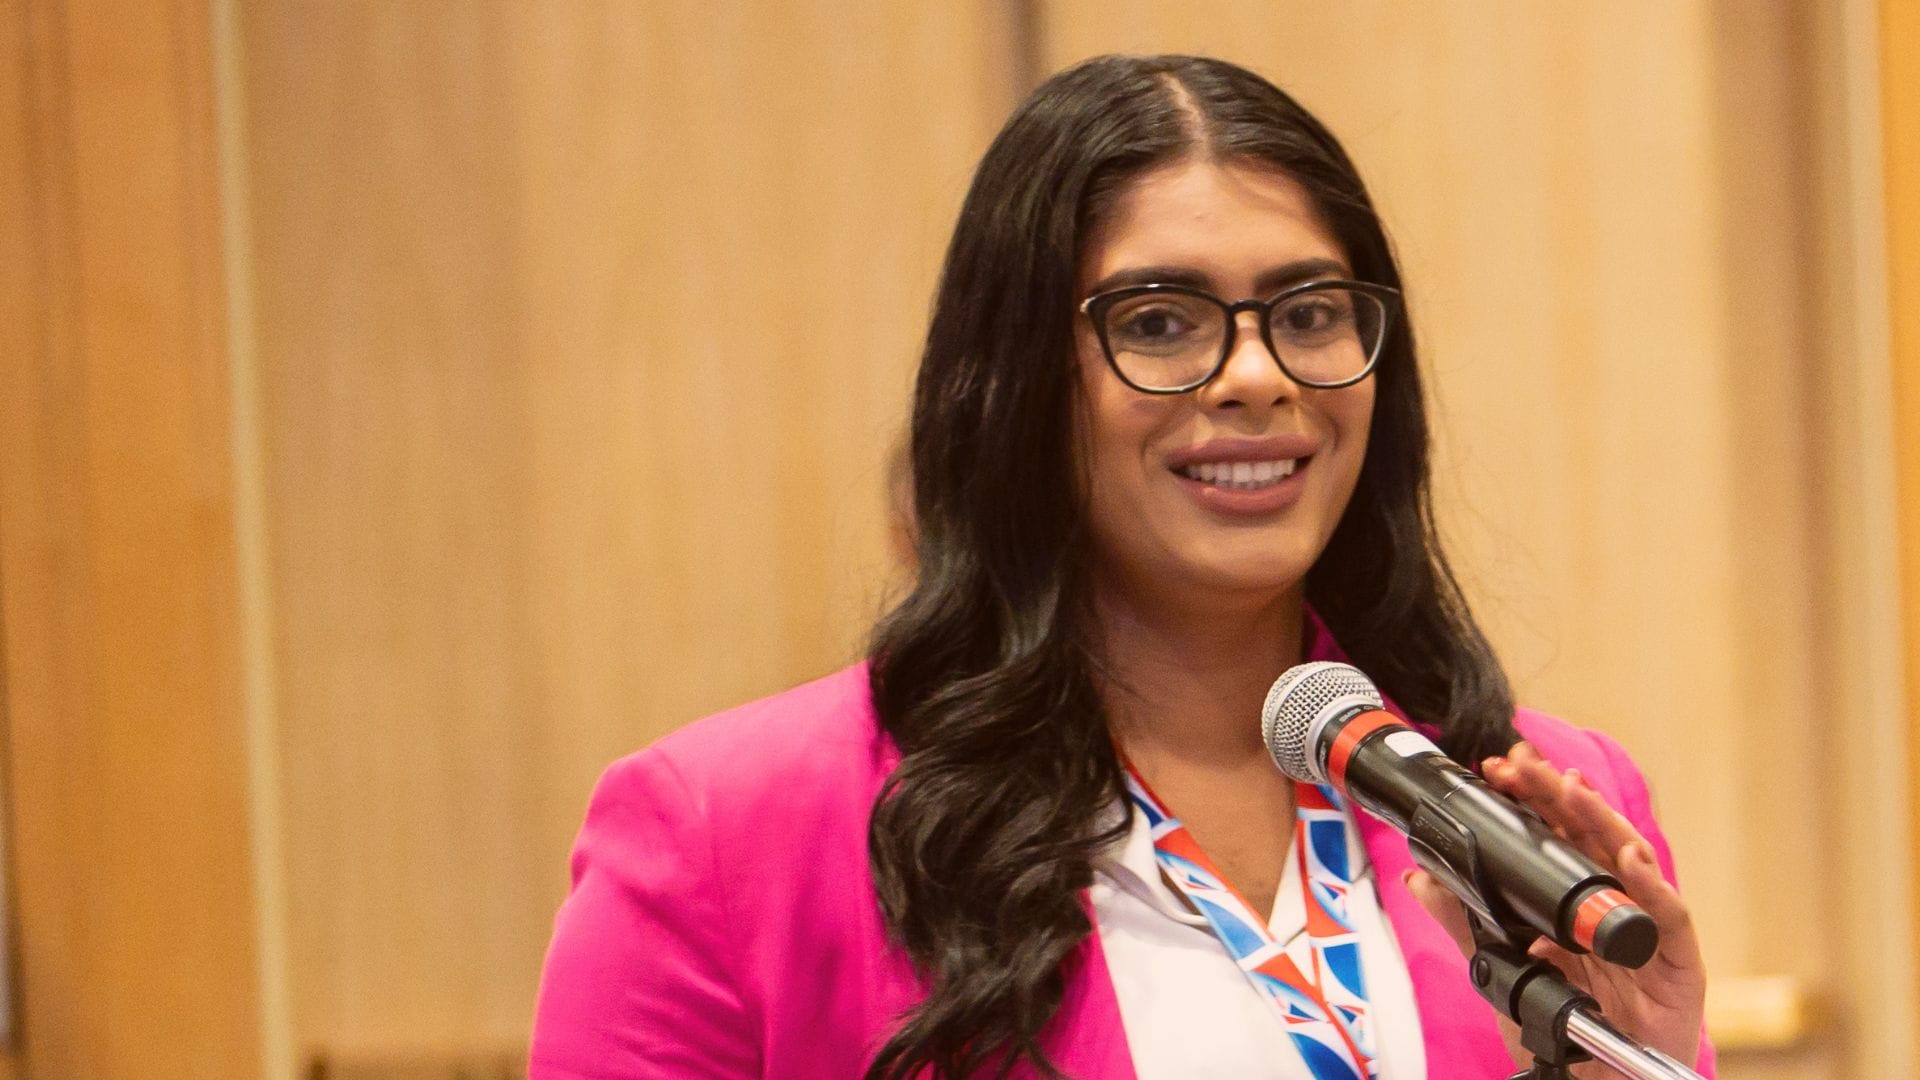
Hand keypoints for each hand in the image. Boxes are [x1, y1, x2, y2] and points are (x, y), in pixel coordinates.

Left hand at [1402, 742, 1706, 1077]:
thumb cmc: (1567, 1028)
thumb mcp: (1504, 969)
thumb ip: (1465, 923)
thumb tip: (1421, 878)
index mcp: (1576, 903)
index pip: (1555, 838)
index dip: (1531, 802)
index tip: (1498, 772)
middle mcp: (1613, 907)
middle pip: (1588, 839)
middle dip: (1558, 796)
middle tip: (1525, 764)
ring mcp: (1647, 932)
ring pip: (1630, 863)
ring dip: (1602, 822)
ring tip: (1573, 789)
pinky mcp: (1679, 965)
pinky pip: (1669, 919)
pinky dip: (1652, 885)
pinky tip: (1629, 857)